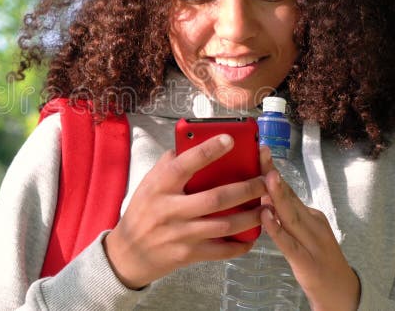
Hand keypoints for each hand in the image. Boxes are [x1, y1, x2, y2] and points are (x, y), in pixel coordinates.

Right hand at [103, 134, 267, 288]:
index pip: (186, 164)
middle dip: (246, 189)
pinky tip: (253, 236)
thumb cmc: (142, 212)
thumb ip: (169, 164)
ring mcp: (180, 234)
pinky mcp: (188, 255)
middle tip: (264, 181)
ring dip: (250, 216)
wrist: (128, 253)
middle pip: (216, 198)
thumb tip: (192, 143)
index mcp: (160, 186)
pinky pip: (221, 250)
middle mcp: (170, 210)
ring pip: (225, 225)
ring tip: (267, 207)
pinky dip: (241, 244)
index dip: (209, 150)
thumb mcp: (147, 183)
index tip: (230, 139)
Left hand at [259, 152, 359, 310]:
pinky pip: (288, 243)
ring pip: (291, 215)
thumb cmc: (317, 259)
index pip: (289, 190)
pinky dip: (277, 229)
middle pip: (289, 196)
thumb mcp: (303, 233)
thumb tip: (262, 196)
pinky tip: (266, 216)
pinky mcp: (305, 260)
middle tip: (261, 153)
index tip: (261, 151)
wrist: (341, 290)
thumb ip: (286, 217)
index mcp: (311, 215)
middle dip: (273, 174)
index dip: (273, 171)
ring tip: (266, 176)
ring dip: (278, 195)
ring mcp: (311, 241)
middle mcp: (312, 223)